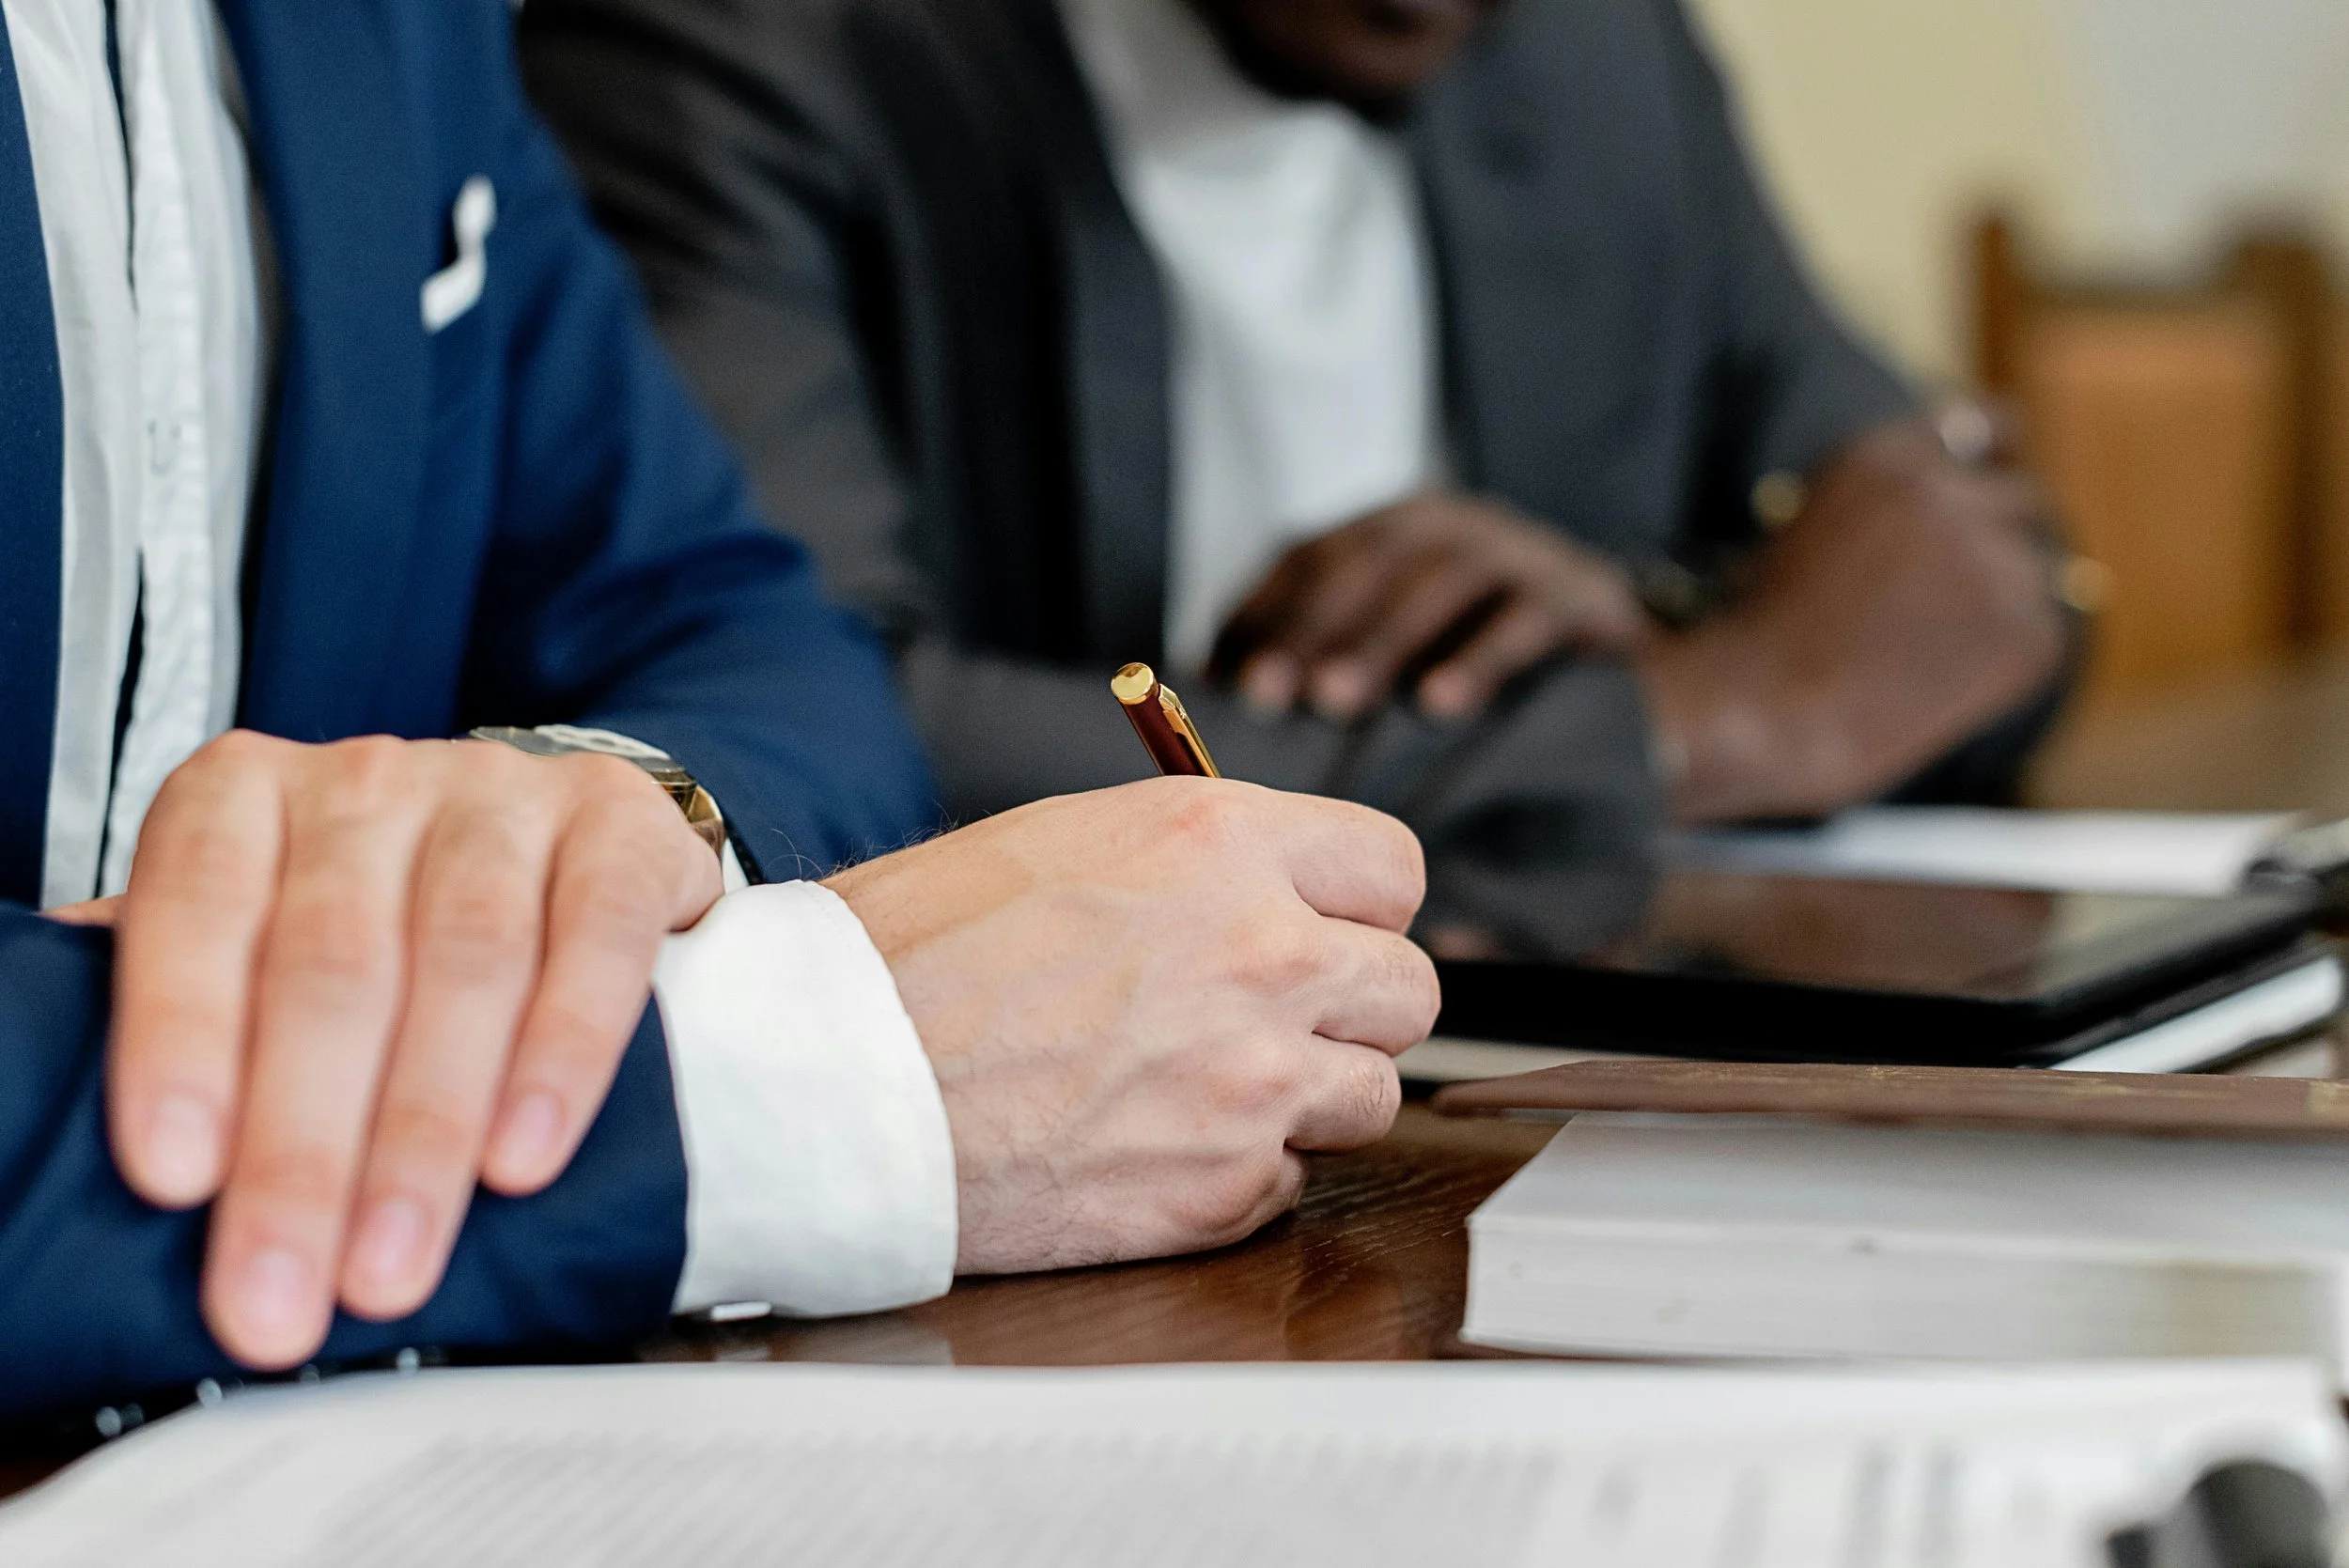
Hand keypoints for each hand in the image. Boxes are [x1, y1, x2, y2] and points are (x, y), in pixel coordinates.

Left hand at [107, 730, 721, 1367]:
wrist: (567, 846)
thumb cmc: (383, 923)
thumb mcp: (254, 940)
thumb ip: (180, 1006)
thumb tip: (43, 1129)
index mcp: (244, 795)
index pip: (197, 902)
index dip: (180, 1038)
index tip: (172, 1180)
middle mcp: (370, 781)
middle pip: (332, 961)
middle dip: (303, 1148)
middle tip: (281, 1295)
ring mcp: (506, 796)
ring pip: (467, 957)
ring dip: (425, 1131)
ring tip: (394, 1265)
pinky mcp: (626, 829)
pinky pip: (599, 938)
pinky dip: (564, 1055)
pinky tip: (525, 1157)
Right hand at [823, 777, 1438, 1273]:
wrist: (824, 1082)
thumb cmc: (906, 957)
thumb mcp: (1061, 841)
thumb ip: (1194, 861)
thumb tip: (1266, 886)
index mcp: (1218, 843)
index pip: (1392, 869)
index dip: (1359, 905)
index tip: (1330, 927)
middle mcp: (1259, 954)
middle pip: (1408, 989)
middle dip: (1349, 1005)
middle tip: (1271, 1016)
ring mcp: (1250, 1080)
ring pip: (1369, 1095)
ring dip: (1305, 1094)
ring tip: (1197, 1086)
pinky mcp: (1219, 1189)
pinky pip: (1289, 1181)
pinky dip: (1236, 1172)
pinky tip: (1147, 1144)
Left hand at [1207, 491, 1648, 721]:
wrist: (1627, 673)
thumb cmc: (1480, 665)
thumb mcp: (1400, 654)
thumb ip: (1323, 662)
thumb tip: (1214, 699)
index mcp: (1392, 530)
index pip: (1310, 554)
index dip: (1264, 612)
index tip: (1224, 681)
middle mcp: (1451, 524)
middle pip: (1369, 560)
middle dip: (1312, 627)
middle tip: (1271, 697)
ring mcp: (1519, 551)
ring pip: (1440, 580)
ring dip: (1381, 641)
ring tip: (1336, 703)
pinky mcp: (1582, 594)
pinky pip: (1525, 618)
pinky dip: (1479, 658)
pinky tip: (1439, 705)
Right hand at [1636, 418, 2065, 820]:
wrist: (1763, 710)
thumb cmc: (1764, 634)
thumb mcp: (1807, 528)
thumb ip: (1888, 499)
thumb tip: (1963, 492)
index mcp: (1888, 459)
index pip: (1983, 426)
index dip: (1996, 452)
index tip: (2004, 467)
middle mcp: (1950, 493)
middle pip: (2021, 501)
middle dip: (2001, 539)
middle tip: (1962, 596)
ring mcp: (1996, 559)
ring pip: (2032, 574)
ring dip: (1997, 603)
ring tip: (1922, 654)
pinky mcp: (2026, 629)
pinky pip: (2037, 635)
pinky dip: (2004, 661)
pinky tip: (1937, 684)